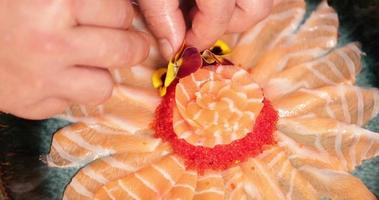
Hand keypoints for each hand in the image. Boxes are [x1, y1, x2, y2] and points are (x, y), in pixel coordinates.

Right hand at [0, 0, 149, 118]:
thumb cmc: (1, 6)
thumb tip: (123, 9)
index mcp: (55, 0)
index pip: (120, 12)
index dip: (121, 13)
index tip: (117, 16)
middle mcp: (51, 42)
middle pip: (125, 51)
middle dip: (133, 45)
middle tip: (129, 41)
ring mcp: (40, 78)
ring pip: (105, 86)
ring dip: (103, 72)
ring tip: (89, 60)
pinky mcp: (29, 104)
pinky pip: (73, 103)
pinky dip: (73, 90)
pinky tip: (59, 75)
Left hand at [139, 0, 276, 58]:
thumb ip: (162, 16)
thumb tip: (173, 50)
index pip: (218, 18)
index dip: (197, 37)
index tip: (180, 45)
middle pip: (256, 9)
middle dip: (227, 24)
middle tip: (198, 22)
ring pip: (264, 0)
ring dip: (240, 11)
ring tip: (208, 7)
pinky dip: (244, 1)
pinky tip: (219, 1)